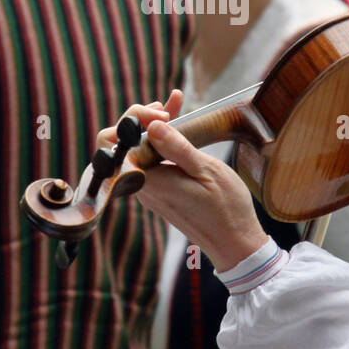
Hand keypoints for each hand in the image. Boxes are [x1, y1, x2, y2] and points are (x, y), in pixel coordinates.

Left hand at [94, 93, 266, 271]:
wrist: (235, 243)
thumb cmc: (226, 209)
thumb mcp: (207, 171)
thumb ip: (177, 148)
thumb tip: (151, 126)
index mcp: (149, 182)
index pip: (114, 144)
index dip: (132, 120)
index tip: (163, 115)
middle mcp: (142, 187)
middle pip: (122, 144)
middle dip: (141, 118)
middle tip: (169, 107)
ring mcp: (150, 190)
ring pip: (138, 150)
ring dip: (153, 125)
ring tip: (175, 104)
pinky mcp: (160, 190)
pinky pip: (151, 160)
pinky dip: (162, 140)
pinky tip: (176, 123)